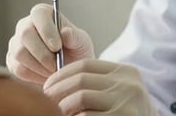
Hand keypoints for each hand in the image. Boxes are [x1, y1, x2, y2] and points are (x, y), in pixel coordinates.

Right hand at [7, 3, 94, 83]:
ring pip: (19, 53)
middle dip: (42, 53)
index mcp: (43, 14)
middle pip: (25, 35)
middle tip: (56, 65)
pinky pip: (18, 69)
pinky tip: (46, 75)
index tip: (57, 47)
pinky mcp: (12, 60)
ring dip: (39, 66)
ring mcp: (16, 43)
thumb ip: (75, 37)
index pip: (39, 14)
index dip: (46, 30)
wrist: (70, 68)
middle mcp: (25, 25)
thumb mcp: (82, 42)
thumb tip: (65, 32)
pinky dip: (34, 76)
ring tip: (54, 70)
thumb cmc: (76, 50)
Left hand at [44, 59, 159, 115]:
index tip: (47, 86)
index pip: (85, 65)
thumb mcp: (118, 91)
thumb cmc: (128, 113)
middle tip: (46, 102)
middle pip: (80, 80)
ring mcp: (126, 102)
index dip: (61, 74)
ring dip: (62, 108)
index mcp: (126, 72)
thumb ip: (97, 83)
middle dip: (57, 92)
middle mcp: (129, 84)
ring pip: (80, 98)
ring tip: (57, 114)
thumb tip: (57, 82)